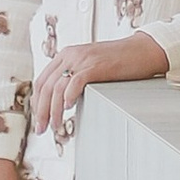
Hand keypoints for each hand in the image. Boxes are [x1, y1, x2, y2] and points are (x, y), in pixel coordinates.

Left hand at [30, 30, 167, 146]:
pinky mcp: (95, 65)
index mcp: (66, 55)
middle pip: (45, 86)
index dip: (37, 102)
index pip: (42, 81)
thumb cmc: (120, 62)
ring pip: (57, 88)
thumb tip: (62, 101)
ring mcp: (82, 59)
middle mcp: (70, 55)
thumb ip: (75, 76)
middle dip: (41, 111)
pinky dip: (68, 96)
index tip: (39, 119)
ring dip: (52, 110)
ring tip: (54, 126)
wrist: (143, 50)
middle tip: (40, 129)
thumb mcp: (90, 66)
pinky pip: (75, 82)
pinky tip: (68, 108)